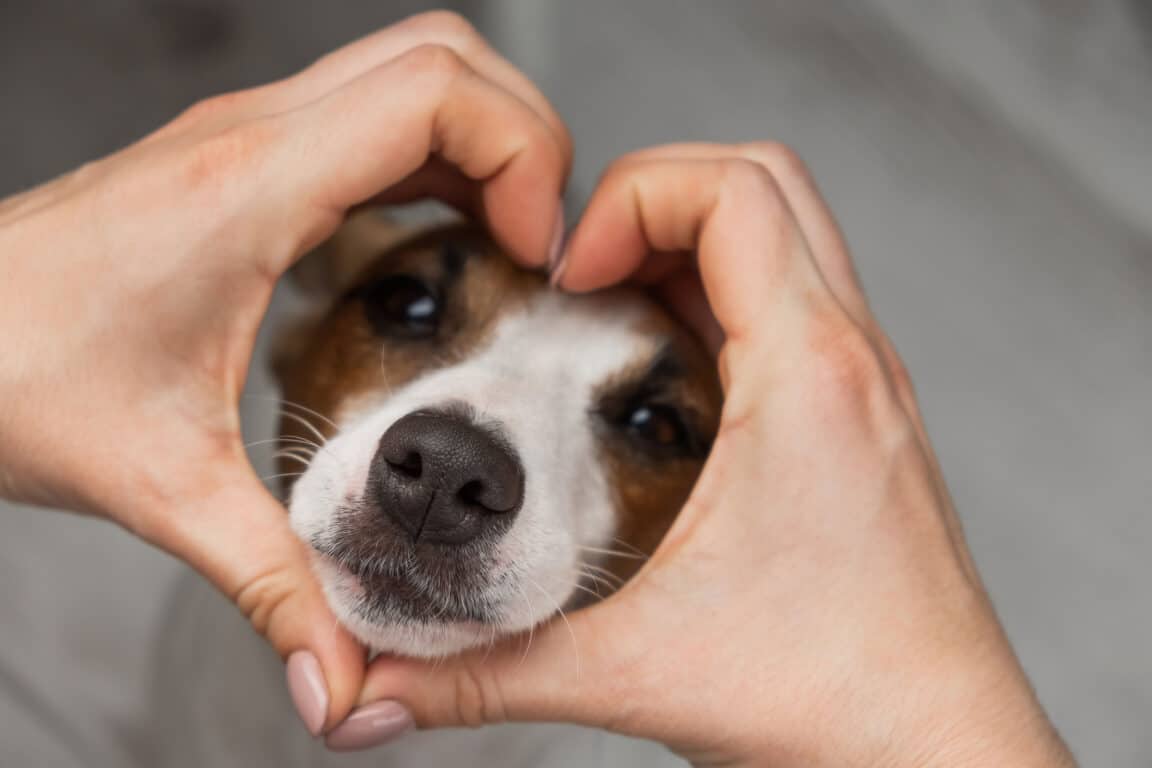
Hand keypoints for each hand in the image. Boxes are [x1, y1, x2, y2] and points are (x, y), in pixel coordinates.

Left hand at [0, 11, 568, 734]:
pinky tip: (439, 241)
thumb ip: (270, 582)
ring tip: (505, 244)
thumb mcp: (162, 486)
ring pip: (413, 70)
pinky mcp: (243, 159)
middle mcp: (254, 138)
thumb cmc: (11, 375)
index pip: (436, 95)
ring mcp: (247, 137)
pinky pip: (372, 118)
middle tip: (537, 245)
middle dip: (524, 138)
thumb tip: (336, 681)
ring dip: (483, 142)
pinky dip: (435, 157)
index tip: (539, 255)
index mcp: (252, 190)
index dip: (523, 160)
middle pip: (444, 57)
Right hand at [353, 143, 1074, 765]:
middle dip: (656, 198)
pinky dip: (724, 295)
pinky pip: (797, 300)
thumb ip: (489, 674)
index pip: (734, 190)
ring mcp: (867, 384)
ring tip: (610, 314)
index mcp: (807, 378)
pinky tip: (663, 374)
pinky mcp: (864, 416)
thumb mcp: (636, 671)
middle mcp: (852, 361)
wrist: (936, 749)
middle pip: (766, 181)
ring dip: (690, 245)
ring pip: (789, 235)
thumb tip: (376, 691)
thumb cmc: (833, 701)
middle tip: (584, 275)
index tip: (568, 279)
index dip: (629, 199)